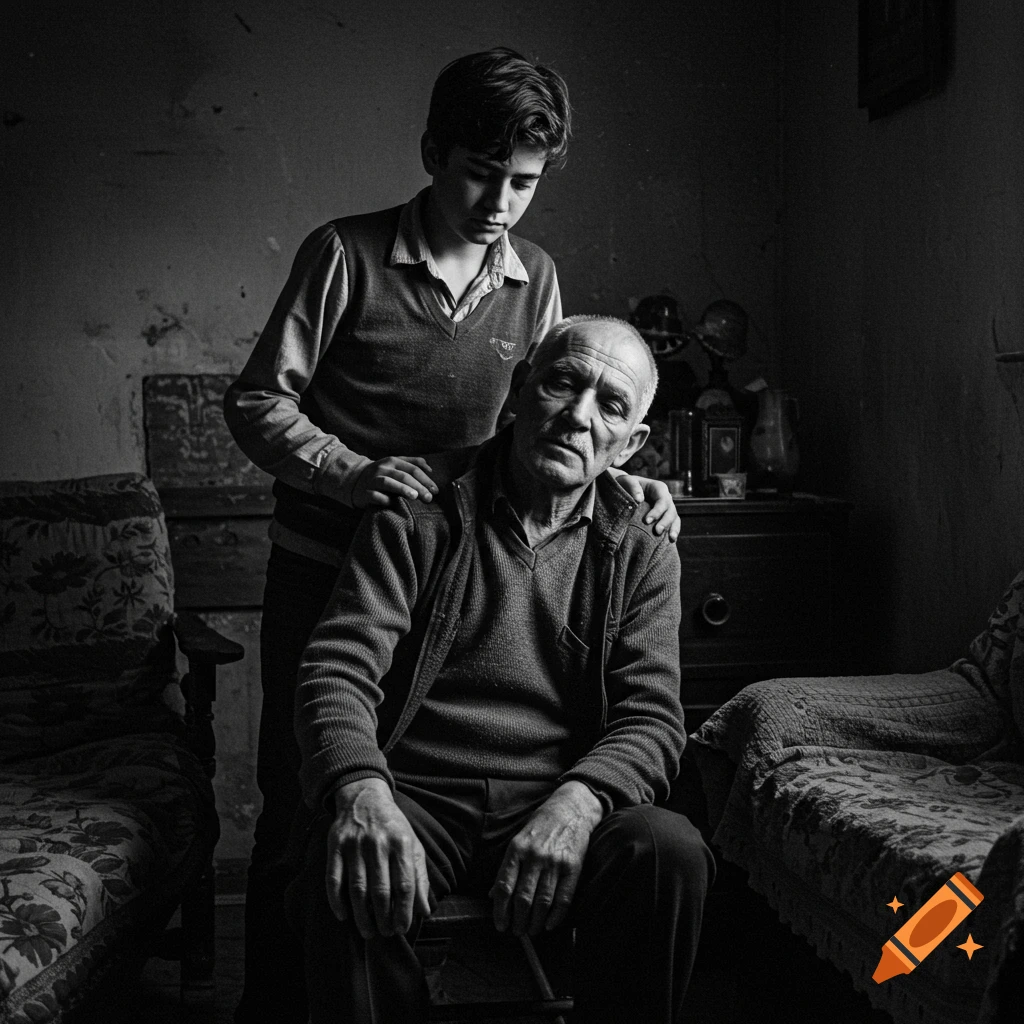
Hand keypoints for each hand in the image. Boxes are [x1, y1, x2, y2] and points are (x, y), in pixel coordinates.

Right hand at [326, 778, 430, 937]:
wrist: (365, 797)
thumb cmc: (393, 827)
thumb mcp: (412, 845)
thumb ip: (419, 877)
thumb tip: (425, 911)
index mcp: (401, 843)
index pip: (404, 884)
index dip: (404, 911)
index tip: (402, 928)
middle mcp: (378, 843)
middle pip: (380, 890)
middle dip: (383, 918)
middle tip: (384, 933)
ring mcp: (355, 844)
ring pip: (357, 888)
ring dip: (362, 915)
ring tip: (368, 931)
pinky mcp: (335, 845)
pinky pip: (334, 878)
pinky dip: (337, 900)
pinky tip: (343, 916)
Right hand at [351, 456, 437, 508]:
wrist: (355, 480)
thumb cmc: (382, 474)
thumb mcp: (395, 465)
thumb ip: (412, 464)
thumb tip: (430, 469)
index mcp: (392, 461)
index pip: (413, 468)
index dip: (426, 479)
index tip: (435, 490)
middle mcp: (382, 468)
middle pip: (403, 476)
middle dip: (418, 486)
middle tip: (429, 497)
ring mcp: (372, 480)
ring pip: (388, 482)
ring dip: (402, 489)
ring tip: (414, 497)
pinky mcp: (364, 492)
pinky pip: (374, 496)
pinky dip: (383, 499)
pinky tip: (391, 503)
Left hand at [489, 781, 602, 936]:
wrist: (570, 809)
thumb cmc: (540, 827)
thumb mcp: (518, 840)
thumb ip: (506, 868)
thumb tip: (492, 895)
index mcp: (517, 849)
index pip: (504, 886)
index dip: (500, 911)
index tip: (500, 925)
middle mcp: (535, 856)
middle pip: (523, 898)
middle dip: (518, 921)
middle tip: (517, 932)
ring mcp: (555, 862)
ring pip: (543, 902)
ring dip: (535, 923)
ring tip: (531, 931)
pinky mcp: (573, 867)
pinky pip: (564, 898)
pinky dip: (556, 917)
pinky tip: (549, 925)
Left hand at [615, 473, 680, 541]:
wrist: (624, 491)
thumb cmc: (624, 485)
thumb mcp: (626, 481)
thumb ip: (632, 486)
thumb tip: (639, 499)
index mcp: (658, 488)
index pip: (662, 500)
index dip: (657, 511)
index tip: (646, 521)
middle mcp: (665, 498)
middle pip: (670, 510)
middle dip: (665, 522)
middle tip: (657, 532)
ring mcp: (666, 508)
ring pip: (674, 518)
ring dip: (673, 529)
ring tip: (670, 539)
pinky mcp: (663, 518)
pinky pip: (672, 525)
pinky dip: (673, 532)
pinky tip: (671, 541)